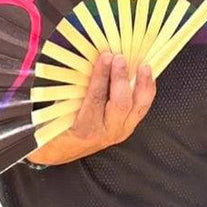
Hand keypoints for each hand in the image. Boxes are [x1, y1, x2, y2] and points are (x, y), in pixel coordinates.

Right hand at [27, 51, 155, 165]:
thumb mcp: (59, 109)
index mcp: (85, 128)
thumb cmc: (58, 126)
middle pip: (120, 104)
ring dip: (141, 85)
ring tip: (143, 66)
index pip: (96, 99)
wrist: (64, 149)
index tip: (105, 57)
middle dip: (121, 79)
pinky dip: (146, 91)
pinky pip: (142, 108)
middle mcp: (106, 132)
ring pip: (137, 107)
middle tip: (120, 58)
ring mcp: (120, 131)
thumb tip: (89, 61)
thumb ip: (72, 88)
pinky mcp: (128, 127)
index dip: (101, 76)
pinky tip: (148, 77)